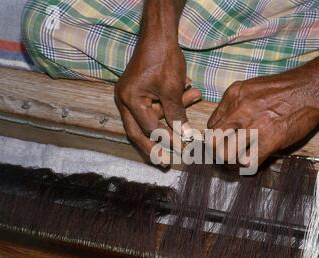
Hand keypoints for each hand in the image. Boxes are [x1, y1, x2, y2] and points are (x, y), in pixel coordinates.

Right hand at [114, 0, 199, 164]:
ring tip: (193, 99)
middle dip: (153, 147)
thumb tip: (184, 138)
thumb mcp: (172, 88)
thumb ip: (177, 114)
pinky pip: (154, 108)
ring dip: (171, 118)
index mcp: (130, 99)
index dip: (166, 140)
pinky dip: (170, 107)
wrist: (159, 34)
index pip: (149, 127)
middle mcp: (125, 101)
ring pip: (149, 119)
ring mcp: (131, 98)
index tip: (181, 150)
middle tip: (164, 162)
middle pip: (138, 132)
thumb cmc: (163, 59)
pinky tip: (191, 93)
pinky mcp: (140, 94)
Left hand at [207, 65, 318, 166]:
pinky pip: (249, 162)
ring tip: (240, 160)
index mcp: (233, 95)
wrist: (311, 88)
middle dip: (218, 152)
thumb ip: (235, 104)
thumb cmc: (283, 89)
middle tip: (227, 155)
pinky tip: (254, 161)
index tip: (224, 143)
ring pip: (228, 154)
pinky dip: (249, 166)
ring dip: (233, 161)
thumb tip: (224, 125)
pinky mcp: (270, 139)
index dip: (216, 137)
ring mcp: (254, 125)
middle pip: (214, 141)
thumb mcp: (251, 88)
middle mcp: (239, 110)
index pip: (212, 125)